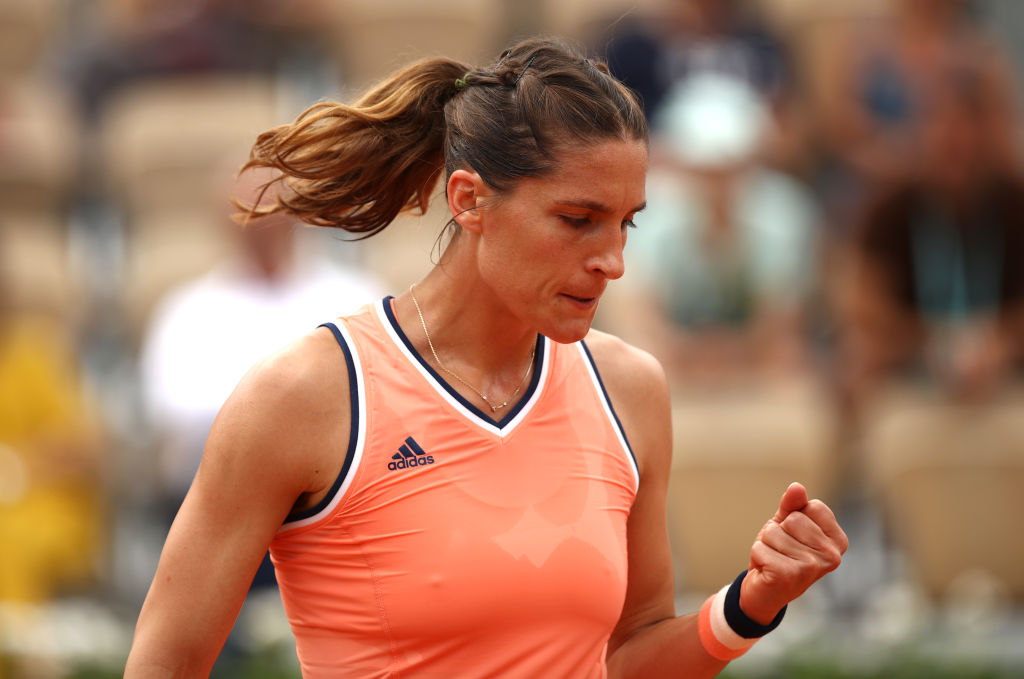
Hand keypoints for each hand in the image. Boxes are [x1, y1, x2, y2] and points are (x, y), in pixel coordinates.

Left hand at [740, 482, 847, 624]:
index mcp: (838, 541)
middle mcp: (832, 556)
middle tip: (781, 551)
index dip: (794, 517)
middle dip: (778, 531)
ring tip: (774, 559)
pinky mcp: (789, 576)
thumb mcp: (786, 525)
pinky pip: (761, 547)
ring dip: (766, 544)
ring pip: (774, 533)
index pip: (812, 506)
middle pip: (793, 519)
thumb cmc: (780, 555)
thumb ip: (792, 505)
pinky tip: (766, 569)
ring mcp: (812, 567)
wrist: (764, 593)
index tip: (794, 537)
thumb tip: (797, 487)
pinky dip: (757, 554)